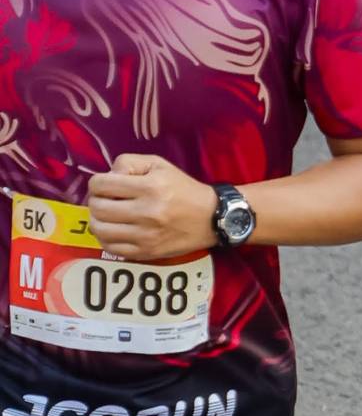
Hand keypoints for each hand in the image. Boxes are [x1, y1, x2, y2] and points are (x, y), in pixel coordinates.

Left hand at [87, 155, 217, 263]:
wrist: (211, 219)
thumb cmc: (183, 189)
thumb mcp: (160, 165)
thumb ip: (129, 162)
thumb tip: (107, 176)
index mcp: (150, 187)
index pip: (101, 184)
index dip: (97, 183)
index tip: (105, 185)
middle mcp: (147, 212)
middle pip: (98, 208)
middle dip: (95, 201)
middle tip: (105, 200)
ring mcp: (146, 235)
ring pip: (100, 230)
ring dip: (97, 221)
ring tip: (107, 216)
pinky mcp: (146, 252)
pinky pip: (110, 248)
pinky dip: (105, 238)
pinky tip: (114, 231)